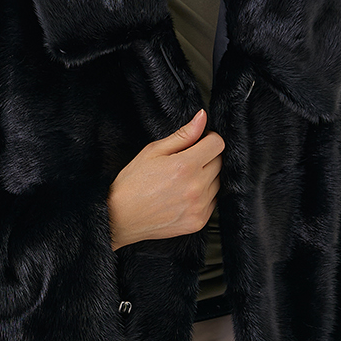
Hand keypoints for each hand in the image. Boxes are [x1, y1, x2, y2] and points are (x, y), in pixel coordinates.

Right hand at [108, 109, 224, 250]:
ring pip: (217, 183)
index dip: (208, 139)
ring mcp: (199, 207)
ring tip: (181, 181)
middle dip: (206, 158)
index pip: (217, 144)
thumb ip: (183, 135)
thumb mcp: (153, 151)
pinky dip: (203, 197)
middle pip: (219, 163)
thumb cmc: (132, 184)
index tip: (199, 142)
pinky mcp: (198, 222)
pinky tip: (183, 196)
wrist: (120, 218)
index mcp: (185, 166)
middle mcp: (196, 187)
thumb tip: (202, 118)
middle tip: (184, 163)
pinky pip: (212, 202)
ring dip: (205, 178)